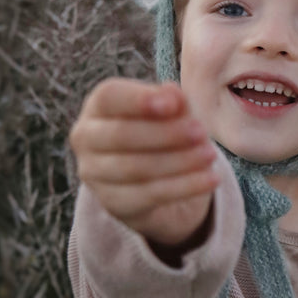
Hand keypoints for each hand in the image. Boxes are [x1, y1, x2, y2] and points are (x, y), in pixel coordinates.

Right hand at [69, 78, 219, 247]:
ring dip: (179, 161)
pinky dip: (185, 187)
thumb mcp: (170, 111)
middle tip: (201, 132)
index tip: (175, 103)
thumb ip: (172, 101)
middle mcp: (86, 138)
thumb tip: (173, 94)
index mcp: (97, 106)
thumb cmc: (160, 130)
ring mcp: (94, 174)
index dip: (140, 99)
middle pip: (121, 134)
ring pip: (135, 168)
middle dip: (165, 133)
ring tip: (210, 155)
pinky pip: (150, 195)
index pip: (110, 97)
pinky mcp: (113, 203)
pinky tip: (210, 178)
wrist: (155, 177)